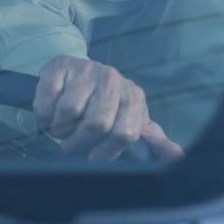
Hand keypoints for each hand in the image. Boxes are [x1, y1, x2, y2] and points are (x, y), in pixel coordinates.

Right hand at [33, 56, 183, 161]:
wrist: (80, 73)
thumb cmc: (109, 105)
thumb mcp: (133, 121)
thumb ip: (156, 141)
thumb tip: (181, 157)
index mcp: (134, 97)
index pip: (125, 133)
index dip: (106, 152)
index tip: (93, 156)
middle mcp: (114, 80)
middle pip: (96, 124)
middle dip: (78, 142)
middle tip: (71, 143)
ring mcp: (87, 71)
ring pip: (68, 114)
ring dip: (58, 129)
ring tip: (62, 126)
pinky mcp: (60, 66)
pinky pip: (47, 99)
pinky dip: (43, 113)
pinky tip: (49, 111)